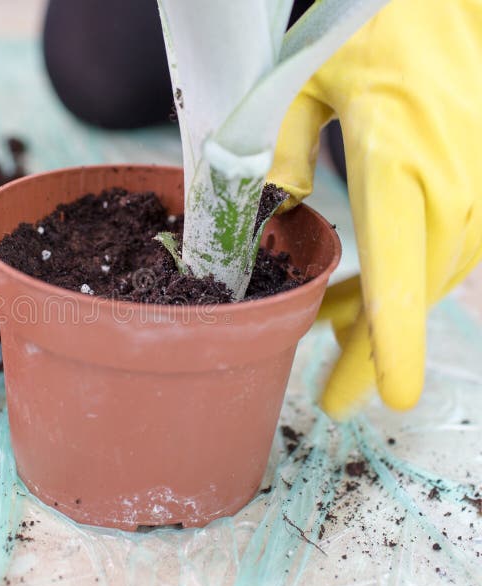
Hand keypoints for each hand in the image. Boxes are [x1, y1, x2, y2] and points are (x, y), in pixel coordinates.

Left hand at [269, 0, 481, 417]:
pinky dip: (400, 280)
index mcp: (397, 162)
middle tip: (331, 396)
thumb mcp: (305, 81)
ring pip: (428, 280)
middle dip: (373, 352)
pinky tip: (360, 292)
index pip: (399, 271)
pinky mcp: (477, 189)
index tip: (396, 398)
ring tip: (329, 334)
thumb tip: (273, 206)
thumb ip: (279, 147)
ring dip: (380, 315)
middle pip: (413, 295)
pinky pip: (440, 252)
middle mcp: (448, 187)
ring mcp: (474, 190)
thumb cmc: (374, 34)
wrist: (449, 2)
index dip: (396, 342)